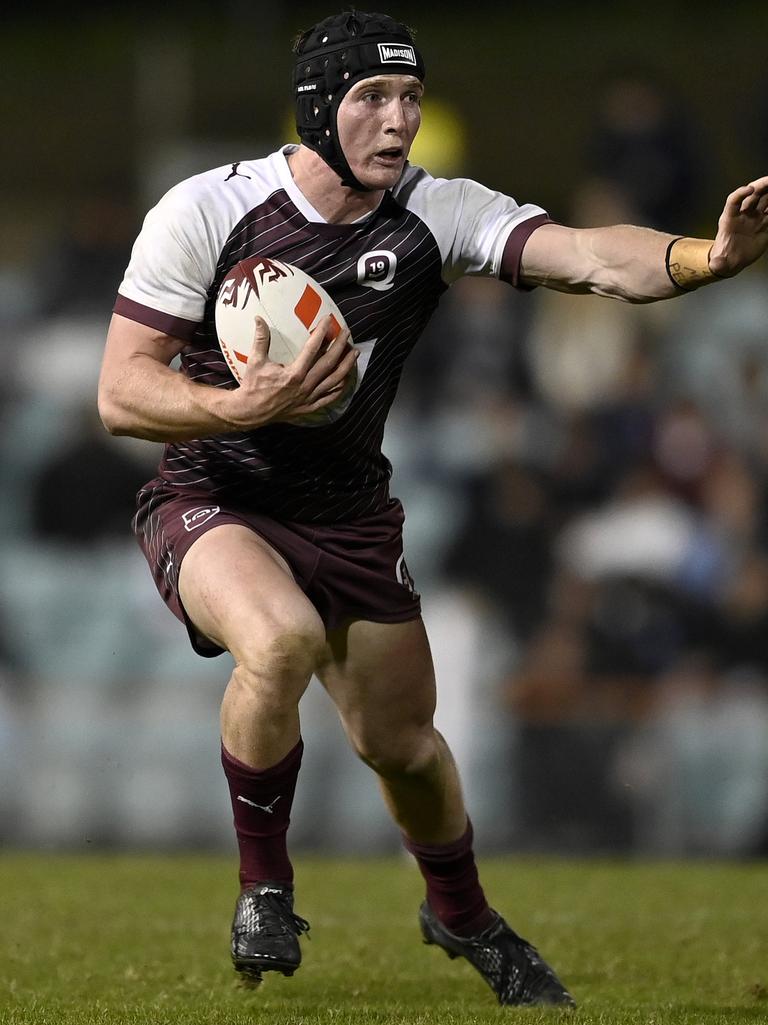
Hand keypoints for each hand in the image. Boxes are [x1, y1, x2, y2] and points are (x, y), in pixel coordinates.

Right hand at [223, 315, 357, 428]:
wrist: (251, 412)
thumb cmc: (253, 385)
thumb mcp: (255, 361)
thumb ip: (260, 339)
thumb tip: (258, 318)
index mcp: (294, 374)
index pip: (312, 348)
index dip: (322, 332)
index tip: (328, 320)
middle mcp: (305, 386)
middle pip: (329, 363)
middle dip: (340, 346)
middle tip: (347, 333)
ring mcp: (309, 398)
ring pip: (334, 381)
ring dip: (346, 366)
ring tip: (354, 353)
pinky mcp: (310, 408)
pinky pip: (330, 398)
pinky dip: (340, 388)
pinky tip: (346, 379)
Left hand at [709, 175, 767, 276]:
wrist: (733, 260)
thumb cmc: (724, 257)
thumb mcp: (719, 262)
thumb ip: (717, 263)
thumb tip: (715, 266)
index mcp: (729, 219)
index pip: (733, 201)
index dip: (741, 193)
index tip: (749, 189)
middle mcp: (744, 215)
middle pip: (753, 195)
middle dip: (762, 185)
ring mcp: (755, 218)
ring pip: (766, 199)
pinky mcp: (765, 224)